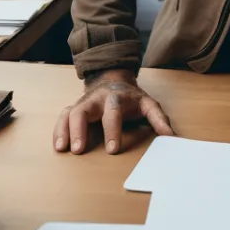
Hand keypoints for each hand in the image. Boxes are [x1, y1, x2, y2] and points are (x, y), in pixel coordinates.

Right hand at [53, 69, 173, 154]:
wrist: (114, 79)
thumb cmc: (131, 97)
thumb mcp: (148, 104)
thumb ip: (159, 119)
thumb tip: (171, 137)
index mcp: (117, 98)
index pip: (113, 112)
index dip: (112, 130)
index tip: (112, 149)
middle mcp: (97, 99)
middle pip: (84, 109)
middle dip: (80, 129)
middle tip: (79, 150)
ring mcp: (84, 102)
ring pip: (70, 112)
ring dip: (65, 130)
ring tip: (63, 149)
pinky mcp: (75, 108)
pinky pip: (63, 116)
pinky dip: (59, 129)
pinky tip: (58, 145)